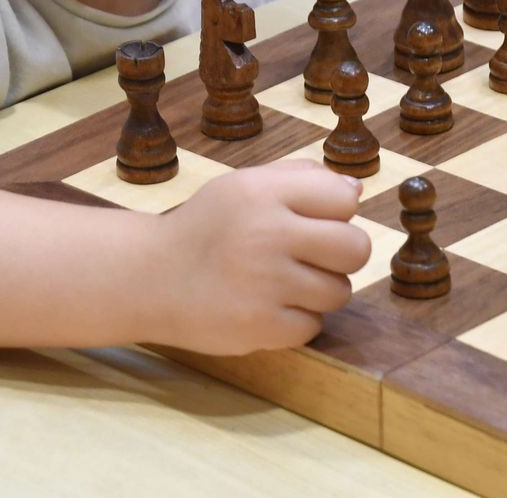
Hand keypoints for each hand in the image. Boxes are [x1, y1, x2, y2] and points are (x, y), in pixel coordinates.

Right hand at [153, 159, 371, 355]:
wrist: (150, 276)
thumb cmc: (207, 226)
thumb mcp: (244, 185)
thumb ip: (299, 178)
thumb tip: (356, 190)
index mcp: (263, 192)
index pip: (345, 199)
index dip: (337, 211)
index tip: (315, 219)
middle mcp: (266, 233)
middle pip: (355, 248)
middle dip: (342, 254)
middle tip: (313, 255)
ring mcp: (265, 284)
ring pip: (339, 291)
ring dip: (320, 289)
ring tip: (285, 281)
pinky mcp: (261, 327)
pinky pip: (313, 325)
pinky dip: (297, 320)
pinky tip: (268, 305)